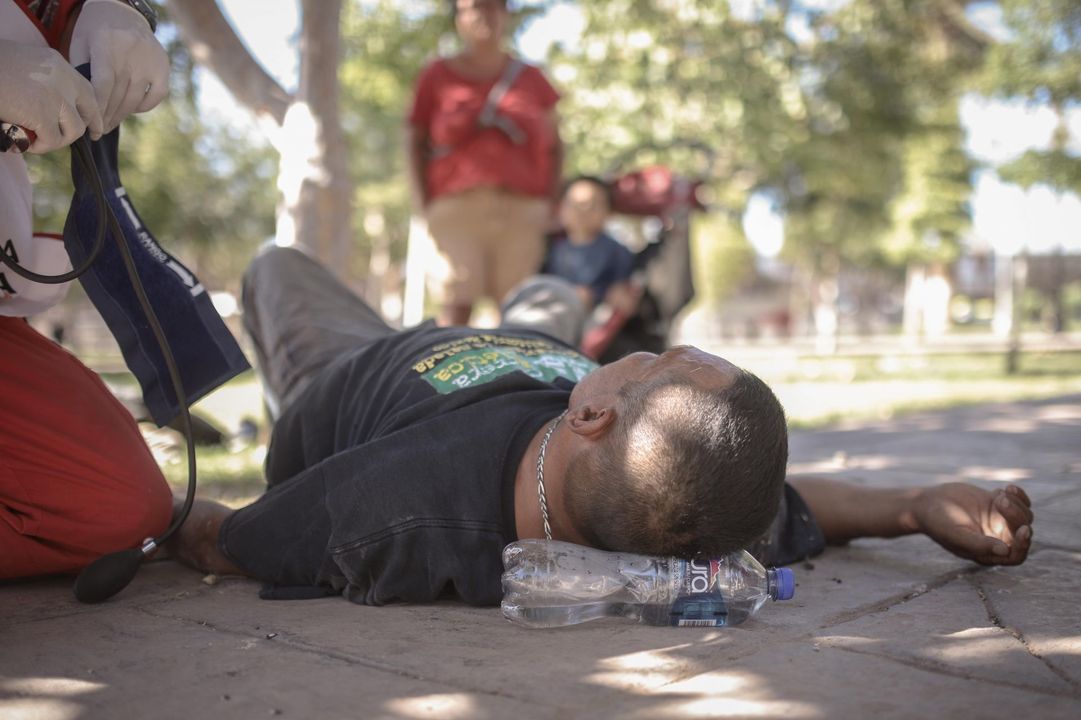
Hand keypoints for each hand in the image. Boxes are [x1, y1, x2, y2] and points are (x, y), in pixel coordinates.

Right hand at [0, 40, 102, 152]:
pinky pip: (52, 140)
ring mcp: (55, 97)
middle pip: (89, 111)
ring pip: (73, 130)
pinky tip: (24, 144)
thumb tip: (54, 110)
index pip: (87, 90)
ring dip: (56, 140)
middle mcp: (63, 78)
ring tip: (35, 139)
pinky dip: (39, 146)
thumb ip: (44, 82)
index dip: (91, 111)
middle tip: (77, 139)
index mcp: (57, 64)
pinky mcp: (42, 114)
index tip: (91, 125)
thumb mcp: (25, 67)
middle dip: (86, 129)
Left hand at [69, 0, 168, 133]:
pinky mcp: (162, 66)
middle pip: (118, 97)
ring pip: (135, 100)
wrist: (122, 10)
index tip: (92, 128)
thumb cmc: (95, 30)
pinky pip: (156, 96)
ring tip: (111, 123)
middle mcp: (130, 54)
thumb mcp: (80, 43)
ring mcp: (149, 61)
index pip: (103, 87)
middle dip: (107, 118)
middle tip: (99, 131)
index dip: (98, 111)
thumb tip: (85, 106)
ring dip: (122, 116)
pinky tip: (131, 108)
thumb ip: (81, 71)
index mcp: (106, 46)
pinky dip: (143, 106)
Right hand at [913, 483, 1032, 565]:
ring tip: (999, 494)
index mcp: (988, 553)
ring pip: (1024, 516)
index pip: (1015, 555)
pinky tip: (1007, 488)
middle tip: (1000, 500)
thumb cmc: (937, 522)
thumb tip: (1005, 550)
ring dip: (1017, 503)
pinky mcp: (997, 504)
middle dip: (1016, 516)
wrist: (926, 503)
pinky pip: (1019, 501)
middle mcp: (997, 538)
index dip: (1023, 545)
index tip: (1023, 529)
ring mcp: (998, 521)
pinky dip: (1018, 495)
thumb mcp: (955, 535)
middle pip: (1022, 532)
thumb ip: (979, 545)